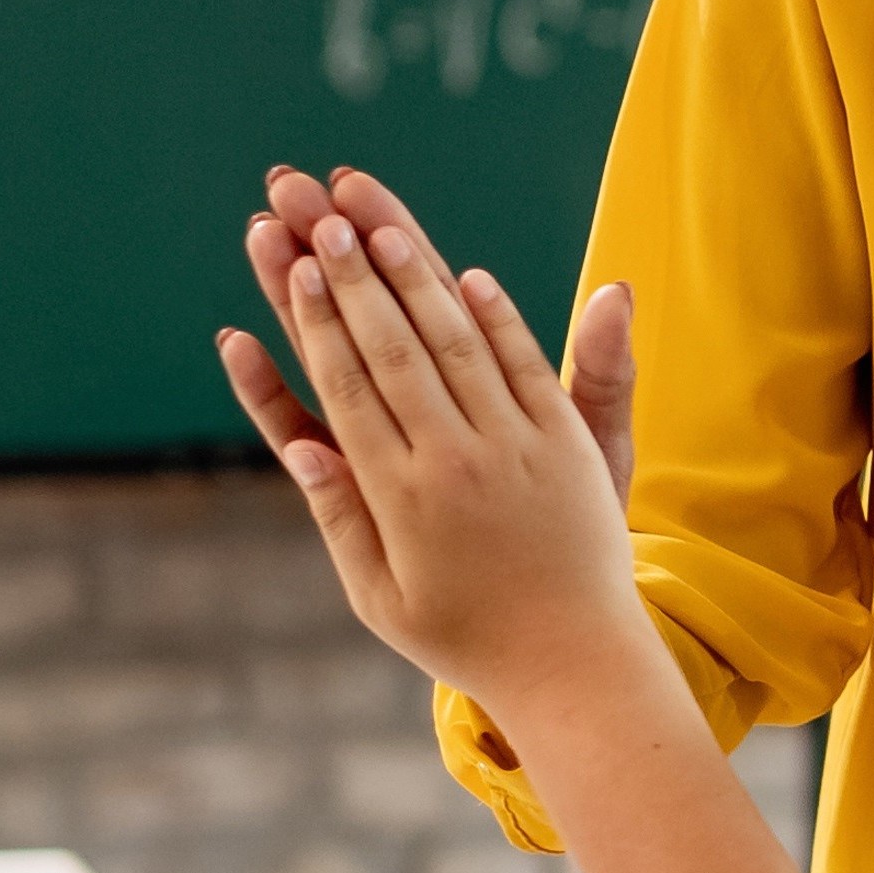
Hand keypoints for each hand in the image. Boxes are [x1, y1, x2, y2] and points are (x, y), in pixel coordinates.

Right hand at [215, 181, 648, 712]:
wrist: (574, 662)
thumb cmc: (463, 634)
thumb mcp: (380, 593)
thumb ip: (341, 514)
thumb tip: (305, 443)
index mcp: (399, 495)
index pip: (347, 385)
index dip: (320, 317)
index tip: (299, 261)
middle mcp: (457, 460)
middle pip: (394, 347)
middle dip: (353, 274)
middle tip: (317, 210)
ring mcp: (517, 446)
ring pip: (457, 343)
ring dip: (415, 278)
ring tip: (378, 222)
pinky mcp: (568, 444)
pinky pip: (529, 367)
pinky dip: (497, 320)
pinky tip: (467, 276)